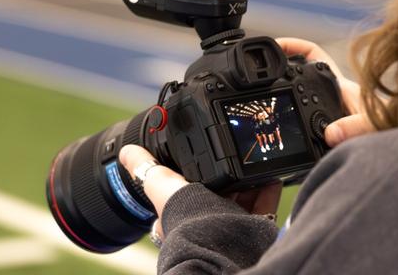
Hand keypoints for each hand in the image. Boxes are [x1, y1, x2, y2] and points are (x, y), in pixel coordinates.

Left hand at [119, 145, 282, 228]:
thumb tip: (127, 153)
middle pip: (218, 193)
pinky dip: (268, 190)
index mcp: (184, 214)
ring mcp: (233, 227)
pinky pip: (264, 207)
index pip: (187, 191)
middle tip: (231, 152)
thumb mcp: (164, 187)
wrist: (223, 244)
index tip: (201, 156)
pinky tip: (270, 176)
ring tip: (252, 160)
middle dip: (225, 176)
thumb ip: (148, 169)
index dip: (193, 175)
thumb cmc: (190, 223)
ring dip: (248, 180)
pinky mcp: (255, 229)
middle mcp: (208, 223)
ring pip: (242, 199)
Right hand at [275, 38, 374, 146]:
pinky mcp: (337, 132)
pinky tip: (289, 143)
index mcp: (343, 88)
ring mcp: (337, 114)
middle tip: (258, 83)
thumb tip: (331, 132)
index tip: (274, 46)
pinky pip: (309, 128)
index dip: (293, 47)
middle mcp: (338, 98)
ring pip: (305, 103)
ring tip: (267, 109)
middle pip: (302, 79)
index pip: (314, 56)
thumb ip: (356, 127)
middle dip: (279, 77)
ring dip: (288, 103)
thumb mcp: (376, 126)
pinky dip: (297, 131)